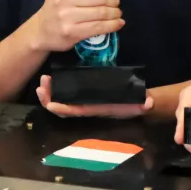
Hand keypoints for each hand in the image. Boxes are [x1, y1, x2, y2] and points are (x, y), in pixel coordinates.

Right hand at [32, 0, 122, 51]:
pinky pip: (99, 27)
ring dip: (115, 13)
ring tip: (117, 13)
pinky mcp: (72, 33)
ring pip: (102, 13)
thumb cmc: (56, 7)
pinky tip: (118, 23)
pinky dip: (113, 25)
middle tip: (116, 2)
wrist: (40, 31)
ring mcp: (67, 17)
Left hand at [36, 74, 152, 117]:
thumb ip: (144, 103)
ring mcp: (84, 102)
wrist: (139, 104)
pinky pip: (66, 94)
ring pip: (61, 101)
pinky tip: (52, 78)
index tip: (50, 102)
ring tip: (44, 79)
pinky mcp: (84, 95)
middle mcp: (86, 108)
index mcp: (96, 110)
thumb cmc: (137, 103)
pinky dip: (57, 88)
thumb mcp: (141, 103)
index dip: (61, 108)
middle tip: (42, 84)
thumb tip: (148, 103)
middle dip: (49, 99)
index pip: (75, 112)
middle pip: (62, 108)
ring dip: (49, 92)